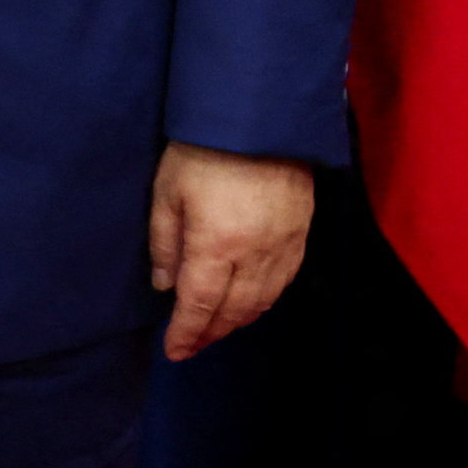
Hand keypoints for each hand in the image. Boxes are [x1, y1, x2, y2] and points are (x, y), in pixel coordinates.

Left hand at [147, 145, 314, 361]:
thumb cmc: (203, 150)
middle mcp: (254, 255)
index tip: (174, 352)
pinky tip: (253, 302)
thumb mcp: (168, 192)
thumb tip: (166, 286)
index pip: (199, 306)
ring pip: (262, 301)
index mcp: (216, 246)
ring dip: (238, 321)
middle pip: (233, 311)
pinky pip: (285, 280)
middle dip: (211, 333)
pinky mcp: (301, 232)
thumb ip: (165, 243)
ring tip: (218, 329)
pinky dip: (266, 300)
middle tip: (193, 346)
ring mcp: (283, 245)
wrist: (261, 115)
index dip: (186, 333)